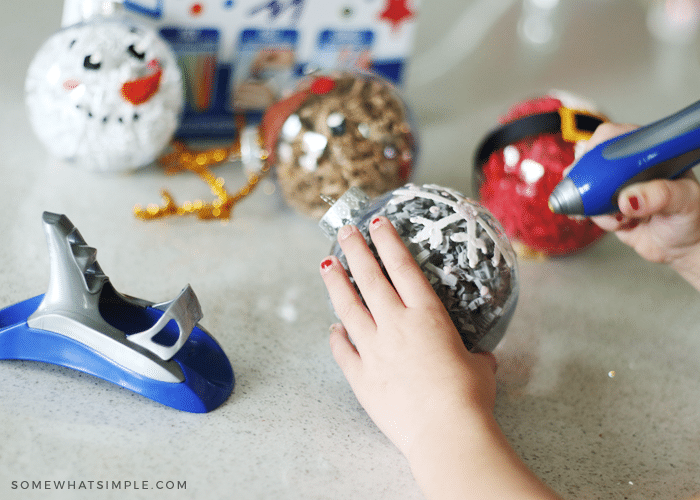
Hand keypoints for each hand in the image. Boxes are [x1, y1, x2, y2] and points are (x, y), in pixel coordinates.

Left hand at [319, 217, 497, 457]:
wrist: (445, 432)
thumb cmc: (468, 398)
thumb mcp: (479, 368)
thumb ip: (474, 357)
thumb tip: (480, 360)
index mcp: (426, 315)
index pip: (403, 267)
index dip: (388, 242)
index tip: (376, 223)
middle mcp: (396, 324)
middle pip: (370, 278)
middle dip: (355, 250)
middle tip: (344, 230)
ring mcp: (374, 349)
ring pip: (348, 307)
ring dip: (336, 283)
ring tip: (326, 264)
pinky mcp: (361, 376)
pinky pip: (342, 351)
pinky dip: (336, 337)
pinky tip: (332, 328)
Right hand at [588, 123, 699, 289]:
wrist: (682, 246)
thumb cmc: (690, 217)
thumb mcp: (685, 201)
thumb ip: (660, 195)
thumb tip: (629, 198)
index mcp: (650, 153)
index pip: (618, 137)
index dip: (600, 145)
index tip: (593, 161)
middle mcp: (630, 168)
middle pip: (594, 160)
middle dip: (589, 178)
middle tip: (594, 192)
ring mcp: (616, 188)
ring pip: (588, 187)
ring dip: (596, 205)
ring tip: (621, 216)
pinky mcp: (607, 208)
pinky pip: (589, 209)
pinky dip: (599, 220)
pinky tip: (620, 224)